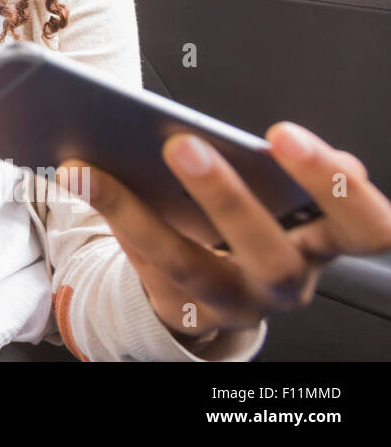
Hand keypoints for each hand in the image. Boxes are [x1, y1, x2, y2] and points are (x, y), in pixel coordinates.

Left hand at [60, 121, 390, 342]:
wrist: (223, 281)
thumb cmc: (255, 219)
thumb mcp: (282, 195)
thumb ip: (284, 169)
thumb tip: (270, 142)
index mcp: (324, 242)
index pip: (365, 227)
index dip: (333, 186)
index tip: (282, 135)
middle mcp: (285, 281)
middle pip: (270, 255)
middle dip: (225, 198)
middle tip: (181, 144)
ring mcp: (234, 302)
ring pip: (185, 264)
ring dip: (133, 211)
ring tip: (88, 167)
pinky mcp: (185, 310)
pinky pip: (144, 269)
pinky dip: (113, 222)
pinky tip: (83, 182)